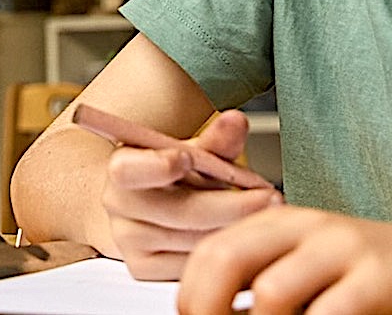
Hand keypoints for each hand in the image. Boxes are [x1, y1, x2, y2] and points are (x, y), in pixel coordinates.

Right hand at [102, 109, 280, 278]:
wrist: (152, 200)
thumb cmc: (177, 171)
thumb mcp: (198, 149)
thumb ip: (218, 139)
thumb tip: (235, 122)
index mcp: (124, 167)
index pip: (129, 170)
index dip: (157, 166)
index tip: (188, 157)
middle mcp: (119, 206)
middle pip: (179, 211)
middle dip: (233, 205)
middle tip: (271, 197)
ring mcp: (130, 241)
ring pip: (192, 240)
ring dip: (235, 228)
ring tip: (265, 214)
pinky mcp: (144, 269)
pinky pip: (192, 264)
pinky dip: (222, 249)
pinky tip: (244, 235)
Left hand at [176, 205, 391, 314]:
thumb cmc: (374, 275)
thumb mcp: (312, 267)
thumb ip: (264, 281)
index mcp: (288, 221)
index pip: (214, 249)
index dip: (190, 296)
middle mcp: (312, 227)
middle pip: (229, 259)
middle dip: (205, 309)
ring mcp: (345, 250)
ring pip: (271, 295)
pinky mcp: (377, 280)